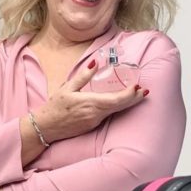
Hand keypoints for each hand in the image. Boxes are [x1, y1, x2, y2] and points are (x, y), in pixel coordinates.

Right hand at [31, 60, 147, 142]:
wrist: (45, 128)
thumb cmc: (54, 107)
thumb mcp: (67, 88)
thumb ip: (83, 76)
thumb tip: (95, 63)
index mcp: (90, 103)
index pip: (116, 99)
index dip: (130, 94)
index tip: (138, 86)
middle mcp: (96, 114)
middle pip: (121, 106)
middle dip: (134, 98)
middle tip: (145, 91)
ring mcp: (95, 121)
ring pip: (116, 111)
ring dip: (128, 102)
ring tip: (138, 95)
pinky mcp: (93, 125)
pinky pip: (108, 114)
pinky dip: (118, 107)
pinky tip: (122, 102)